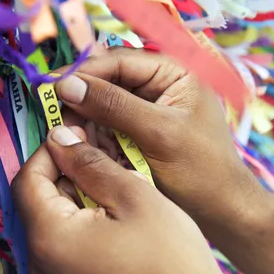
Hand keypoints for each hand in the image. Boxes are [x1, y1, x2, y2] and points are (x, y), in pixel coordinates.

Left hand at [12, 126, 251, 273]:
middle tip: (100, 160)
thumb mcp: (133, 196)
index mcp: (48, 237)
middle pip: (38, 206)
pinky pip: (64, 256)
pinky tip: (113, 227)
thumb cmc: (170, 257)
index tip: (77, 136)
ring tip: (111, 192)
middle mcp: (39, 267)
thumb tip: (59, 138)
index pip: (27, 179)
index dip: (49, 151)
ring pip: (52, 231)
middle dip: (64, 177)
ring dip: (73, 204)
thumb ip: (89, 163)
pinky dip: (80, 233)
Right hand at [55, 47, 261, 233]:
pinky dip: (94, 137)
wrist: (222, 212)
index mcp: (173, 72)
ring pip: (104, 107)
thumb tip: (67, 85)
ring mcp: (148, 113)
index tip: (51, 89)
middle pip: (108, 81)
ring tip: (65, 135)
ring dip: (84, 120)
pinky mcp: (140, 137)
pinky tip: (81, 147)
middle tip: (52, 116)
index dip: (84, 73)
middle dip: (81, 98)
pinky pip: (109, 130)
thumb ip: (115, 107)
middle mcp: (159, 87)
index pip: (119, 61)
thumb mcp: (158, 134)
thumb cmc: (201, 170)